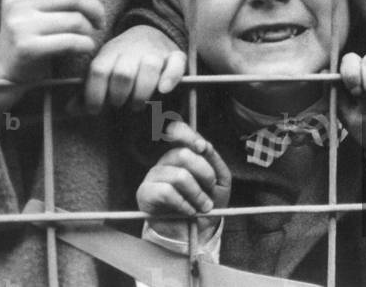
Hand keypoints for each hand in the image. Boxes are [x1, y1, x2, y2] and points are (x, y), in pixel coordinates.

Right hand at [0, 0, 102, 113]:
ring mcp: (19, 24)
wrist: (6, 66)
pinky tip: (85, 47)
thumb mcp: (34, 1)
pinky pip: (71, 41)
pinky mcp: (26, 47)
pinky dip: (86, 45)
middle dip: (94, 9)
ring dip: (89, 30)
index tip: (76, 2)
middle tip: (98, 21)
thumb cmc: (31, 30)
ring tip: (86, 36)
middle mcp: (15, 0)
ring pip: (75, 19)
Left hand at [83, 26, 186, 113]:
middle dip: (118, 96)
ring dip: (141, 92)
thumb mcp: (103, 68)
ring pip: (149, 67)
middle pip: (123, 73)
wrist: (149, 32)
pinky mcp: (175, 55)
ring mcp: (155, 51)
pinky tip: (163, 90)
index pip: (99, 71)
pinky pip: (176, 64)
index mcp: (110, 51)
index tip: (94, 110)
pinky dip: (171, 77)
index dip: (95, 94)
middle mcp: (132, 49)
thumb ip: (88, 90)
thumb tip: (69, 109)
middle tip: (119, 105)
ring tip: (137, 104)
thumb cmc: (122, 60)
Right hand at [137, 120, 231, 243]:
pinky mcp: (145, 194)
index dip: (188, 134)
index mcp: (182, 155)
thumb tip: (204, 146)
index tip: (203, 148)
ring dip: (197, 194)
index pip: (177, 132)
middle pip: (183, 154)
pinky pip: (166, 192)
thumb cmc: (206, 204)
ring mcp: (153, 177)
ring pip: (178, 176)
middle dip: (204, 173)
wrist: (196, 234)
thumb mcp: (220, 181)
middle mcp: (165, 162)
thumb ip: (214, 161)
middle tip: (211, 189)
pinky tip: (189, 211)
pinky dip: (184, 203)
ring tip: (204, 206)